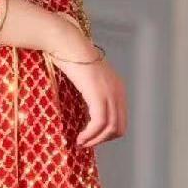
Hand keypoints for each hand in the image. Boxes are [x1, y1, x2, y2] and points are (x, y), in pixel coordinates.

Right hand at [50, 18, 127, 147]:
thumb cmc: (71, 58)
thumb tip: (87, 109)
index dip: (106, 133)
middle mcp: (118, 91)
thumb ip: (92, 92)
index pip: (120, 120)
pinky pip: (99, 123)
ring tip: (81, 142)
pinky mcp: (99, 95)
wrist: (67, 44)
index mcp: (117, 87)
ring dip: (95, 140)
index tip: (91, 137)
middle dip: (102, 140)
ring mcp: (110, 93)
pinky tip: (80, 137)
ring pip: (110, 128)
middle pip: (119, 128)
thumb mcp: (87, 78)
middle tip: (86, 143)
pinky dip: (91, 134)